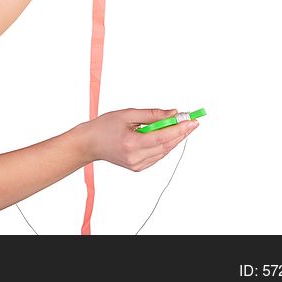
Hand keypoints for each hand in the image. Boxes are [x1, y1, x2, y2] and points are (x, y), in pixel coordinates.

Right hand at [81, 108, 199, 171]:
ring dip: (174, 139)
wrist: (89, 144)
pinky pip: (157, 156)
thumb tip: (172, 113)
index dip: (180, 129)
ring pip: (164, 151)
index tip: (192, 121)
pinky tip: (166, 136)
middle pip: (166, 145)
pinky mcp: (138, 168)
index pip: (162, 137)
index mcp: (131, 143)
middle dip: (181, 133)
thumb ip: (152, 114)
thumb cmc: (104, 127)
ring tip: (181, 126)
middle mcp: (135, 157)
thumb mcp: (127, 114)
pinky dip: (164, 145)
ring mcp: (137, 165)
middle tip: (191, 122)